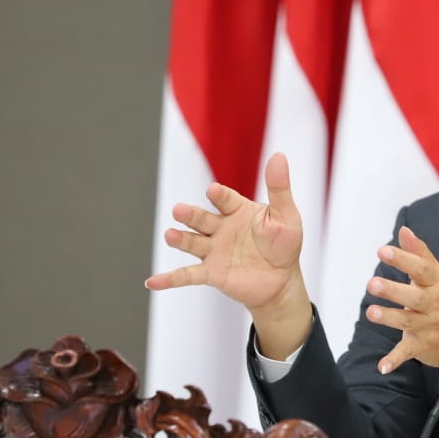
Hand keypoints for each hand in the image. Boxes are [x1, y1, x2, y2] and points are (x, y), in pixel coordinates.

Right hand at [144, 153, 311, 357]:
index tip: (213, 191)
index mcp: (237, 210)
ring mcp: (213, 250)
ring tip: (170, 235)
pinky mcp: (211, 273)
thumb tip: (278, 156)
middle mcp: (220, 228)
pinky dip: (169, 279)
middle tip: (179, 210)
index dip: (219, 196)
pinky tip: (152, 281)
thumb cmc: (284, 244)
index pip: (225, 199)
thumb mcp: (286, 216)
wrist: (282, 280)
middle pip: (201, 218)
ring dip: (180, 239)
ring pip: (192, 242)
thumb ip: (279, 188)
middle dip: (190, 214)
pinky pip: (187, 275)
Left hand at [366, 226, 438, 383]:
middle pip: (413, 297)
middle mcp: (434, 305)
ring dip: (389, 318)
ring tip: (372, 313)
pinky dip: (395, 360)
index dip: (403, 260)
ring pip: (407, 322)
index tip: (384, 251)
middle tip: (372, 284)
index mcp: (438, 284)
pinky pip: (408, 353)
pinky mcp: (423, 346)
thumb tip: (404, 232)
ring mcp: (429, 327)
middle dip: (393, 291)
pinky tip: (382, 366)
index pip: (421, 269)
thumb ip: (421, 254)